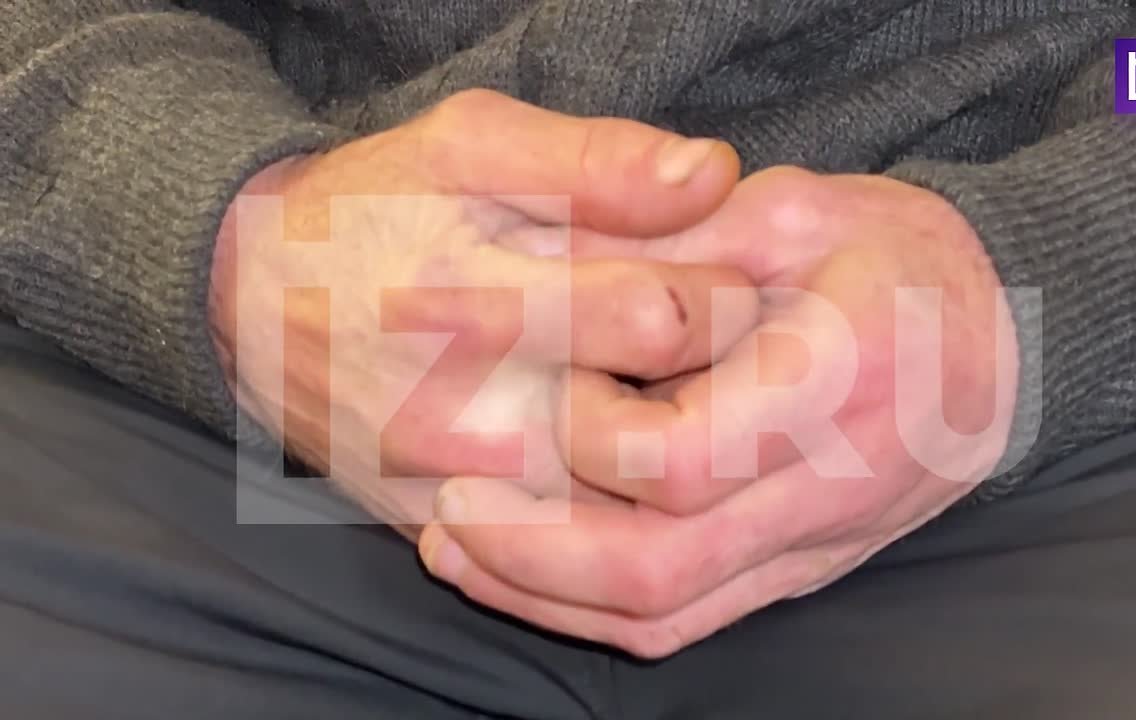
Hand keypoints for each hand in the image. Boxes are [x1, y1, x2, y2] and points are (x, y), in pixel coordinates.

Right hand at [208, 89, 759, 535]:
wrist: (251, 307)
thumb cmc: (374, 211)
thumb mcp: (471, 146)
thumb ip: (597, 159)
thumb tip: (715, 173)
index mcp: (486, 303)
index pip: (672, 321)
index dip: (728, 292)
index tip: (724, 273)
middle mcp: (476, 419)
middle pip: (668, 432)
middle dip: (721, 384)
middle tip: (722, 343)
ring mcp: (464, 496)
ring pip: (635, 511)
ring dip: (676, 453)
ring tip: (670, 390)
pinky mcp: (450, 537)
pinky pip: (575, 560)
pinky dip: (620, 506)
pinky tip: (618, 446)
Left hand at [419, 167, 1019, 656]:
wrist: (996, 340)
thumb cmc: (894, 259)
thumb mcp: (796, 208)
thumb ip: (679, 244)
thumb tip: (556, 274)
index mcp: (838, 383)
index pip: (684, 462)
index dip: (591, 439)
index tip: (550, 385)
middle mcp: (830, 490)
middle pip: (660, 570)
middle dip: (531, 552)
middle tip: (446, 507)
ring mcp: (814, 546)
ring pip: (665, 617)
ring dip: (545, 596)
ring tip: (456, 548)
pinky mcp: (796, 570)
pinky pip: (689, 621)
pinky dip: (593, 612)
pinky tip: (529, 573)